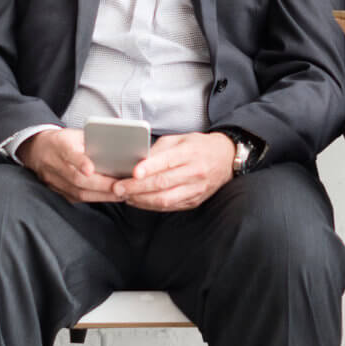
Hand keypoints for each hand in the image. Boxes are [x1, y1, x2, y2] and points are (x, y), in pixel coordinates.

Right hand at [19, 128, 125, 203]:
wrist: (37, 150)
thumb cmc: (63, 141)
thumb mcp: (74, 134)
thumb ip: (91, 140)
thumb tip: (115, 148)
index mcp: (60, 145)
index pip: (69, 154)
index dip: (80, 162)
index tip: (90, 169)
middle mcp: (54, 164)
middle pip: (77, 178)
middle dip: (101, 184)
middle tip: (120, 186)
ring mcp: (53, 180)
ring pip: (77, 192)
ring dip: (101, 195)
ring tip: (120, 193)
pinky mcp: (57, 191)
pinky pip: (76, 198)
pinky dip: (95, 198)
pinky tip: (109, 197)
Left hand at [117, 133, 238, 211]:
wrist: (226, 158)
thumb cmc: (198, 146)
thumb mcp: (180, 139)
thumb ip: (159, 150)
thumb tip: (136, 162)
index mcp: (190, 153)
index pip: (167, 161)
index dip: (149, 168)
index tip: (133, 172)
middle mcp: (195, 172)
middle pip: (163, 183)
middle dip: (137, 187)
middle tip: (118, 188)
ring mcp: (196, 189)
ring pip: (165, 198)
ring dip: (142, 199)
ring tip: (125, 196)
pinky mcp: (194, 201)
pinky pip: (170, 206)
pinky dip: (151, 205)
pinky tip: (139, 201)